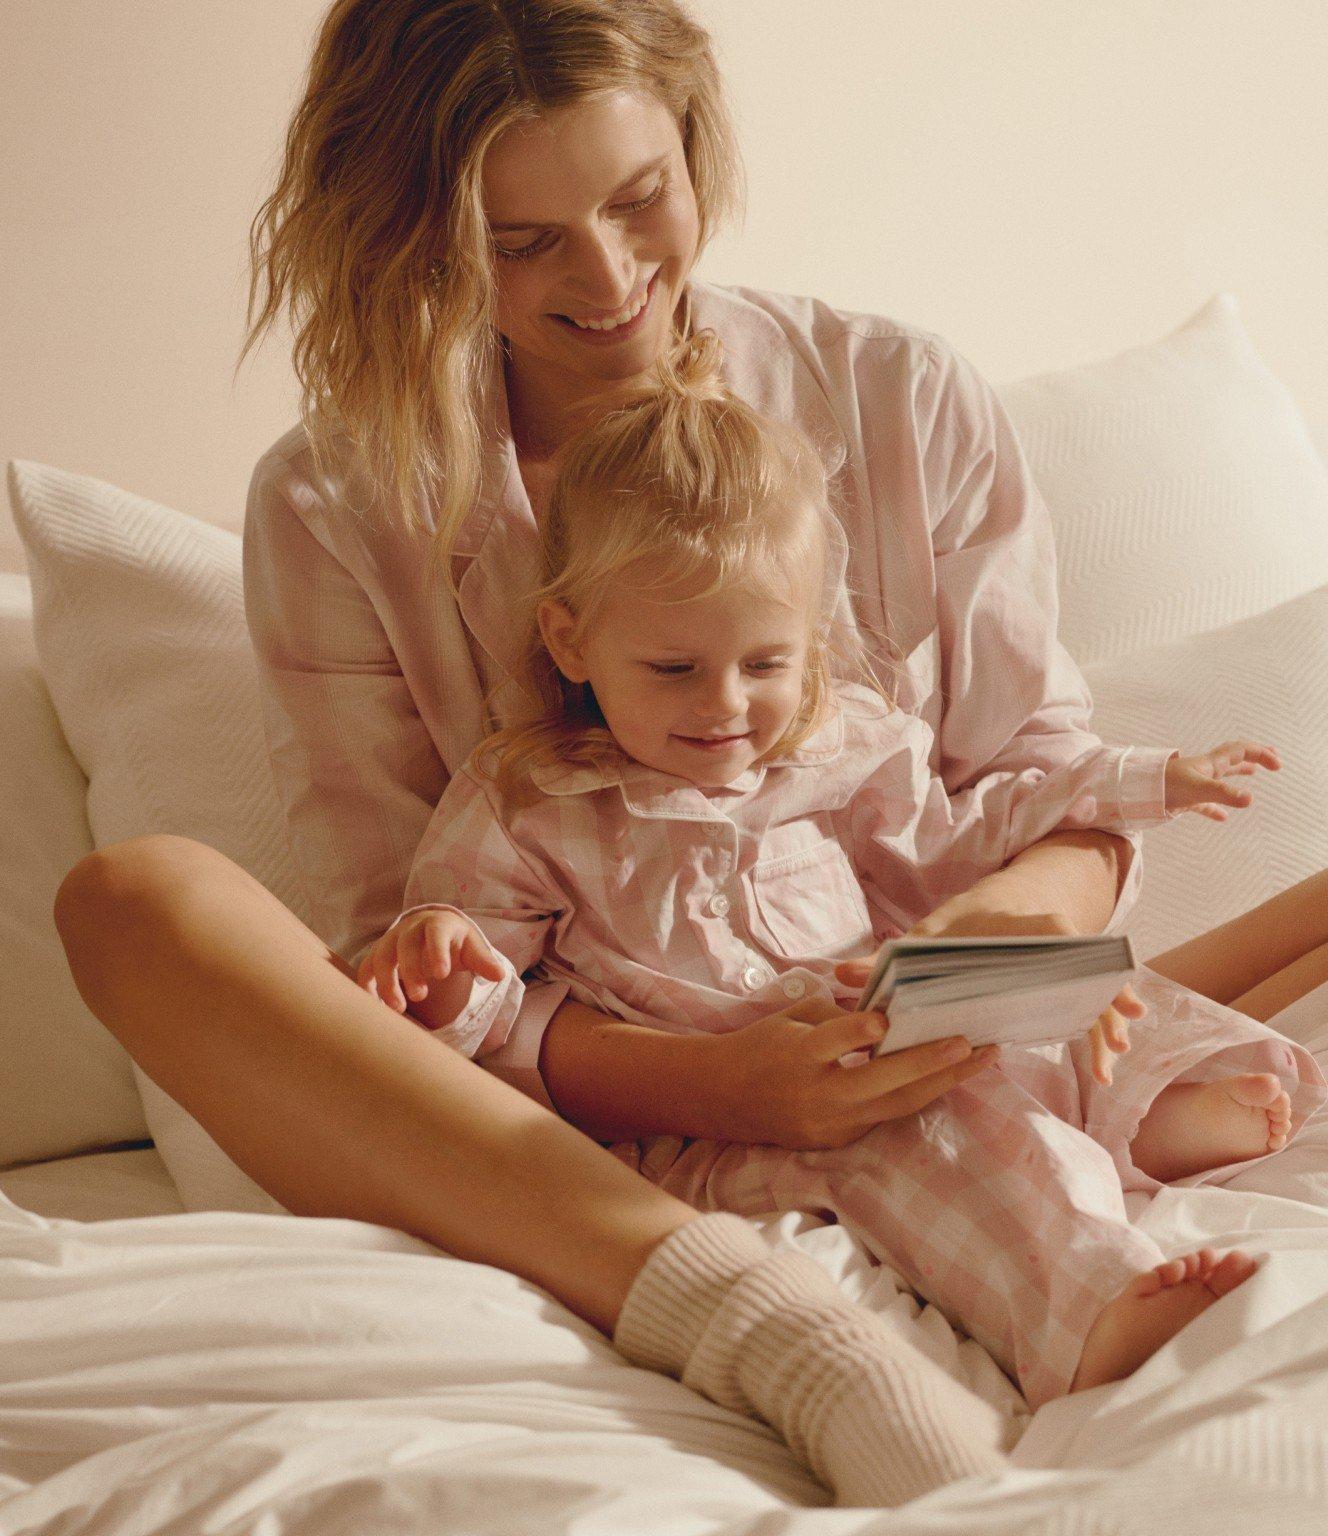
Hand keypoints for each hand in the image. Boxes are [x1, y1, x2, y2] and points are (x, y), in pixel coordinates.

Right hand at [356, 908, 504, 1014]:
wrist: (432, 927)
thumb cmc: (455, 941)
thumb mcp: (471, 946)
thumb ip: (483, 960)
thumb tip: (499, 975)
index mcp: (437, 925)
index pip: (436, 935)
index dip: (437, 952)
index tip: (442, 974)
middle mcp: (410, 929)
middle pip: (405, 946)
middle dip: (410, 971)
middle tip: (420, 997)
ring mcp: (390, 940)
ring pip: (381, 957)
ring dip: (386, 982)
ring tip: (398, 1008)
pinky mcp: (378, 954)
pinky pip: (366, 967)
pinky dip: (366, 985)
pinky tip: (374, 1006)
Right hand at [707, 993, 998, 1150]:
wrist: (721, 1098)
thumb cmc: (761, 1045)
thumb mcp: (791, 1017)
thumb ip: (837, 1016)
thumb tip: (889, 1015)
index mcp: (798, 1055)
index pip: (833, 1042)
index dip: (858, 1032)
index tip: (886, 1020)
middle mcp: (817, 1095)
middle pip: (880, 1082)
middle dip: (928, 1063)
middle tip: (967, 1043)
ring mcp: (831, 1125)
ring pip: (897, 1105)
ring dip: (943, 1082)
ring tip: (981, 1060)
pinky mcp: (839, 1141)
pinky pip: (885, 1116)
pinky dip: (917, 1094)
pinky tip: (948, 1077)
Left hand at [875, 905, 1145, 1088]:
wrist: (1000, 905)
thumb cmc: (963, 921)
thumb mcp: (928, 934)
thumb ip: (886, 957)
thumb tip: (840, 975)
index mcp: (1028, 926)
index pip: (1062, 940)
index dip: (1082, 965)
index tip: (1096, 988)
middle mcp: (1056, 946)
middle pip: (1087, 976)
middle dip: (1101, 1007)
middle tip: (1117, 1039)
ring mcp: (1066, 970)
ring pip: (1092, 999)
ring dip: (1103, 1028)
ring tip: (1108, 1070)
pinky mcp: (1067, 989)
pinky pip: (1087, 1012)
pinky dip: (1096, 1035)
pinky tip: (1104, 1072)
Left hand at [1164, 739, 1279, 820]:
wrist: (1133, 792)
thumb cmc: (1163, 786)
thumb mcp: (1197, 789)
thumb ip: (1223, 794)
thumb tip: (1251, 799)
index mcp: (1210, 763)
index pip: (1240, 750)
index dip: (1261, 753)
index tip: (1277, 764)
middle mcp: (1204, 770)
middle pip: (1233, 758)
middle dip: (1254, 756)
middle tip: (1273, 759)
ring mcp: (1193, 783)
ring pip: (1220, 776)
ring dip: (1238, 773)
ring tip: (1253, 773)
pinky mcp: (1183, 798)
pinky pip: (1204, 801)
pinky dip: (1216, 807)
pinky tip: (1223, 817)